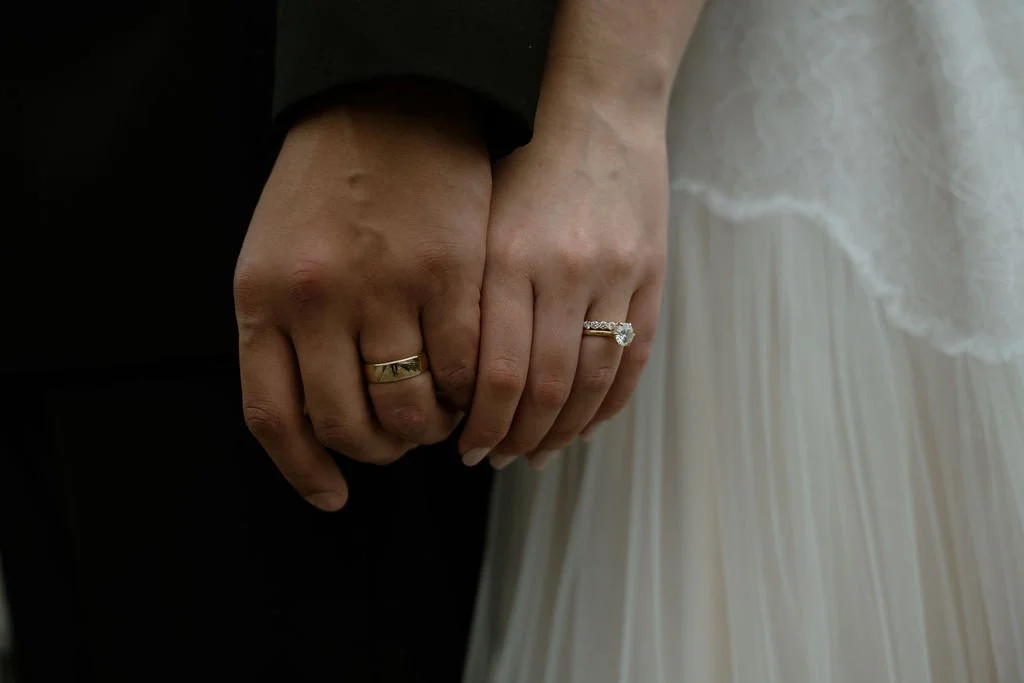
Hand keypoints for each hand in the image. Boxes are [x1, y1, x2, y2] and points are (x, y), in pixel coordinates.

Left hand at [234, 83, 489, 509]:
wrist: (384, 102)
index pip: (274, 418)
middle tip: (400, 442)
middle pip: (346, 423)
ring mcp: (384, 287)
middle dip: (379, 450)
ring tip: (438, 416)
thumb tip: (314, 421)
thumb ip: (279, 334)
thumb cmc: (326, 183)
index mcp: (261, 300)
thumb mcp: (272, 256)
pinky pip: (462, 366)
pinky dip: (467, 391)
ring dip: (426, 429)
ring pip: (409, 407)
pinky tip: (469, 383)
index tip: (333, 496)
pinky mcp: (450, 273)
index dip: (304, 472)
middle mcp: (316, 301)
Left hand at [458, 89, 668, 469]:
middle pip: (545, 387)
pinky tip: (585, 426)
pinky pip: (635, 359)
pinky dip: (610, 404)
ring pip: (593, 382)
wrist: (598, 109)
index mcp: (510, 257)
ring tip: (536, 452)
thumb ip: (470, 293)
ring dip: (563, 430)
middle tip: (494, 458)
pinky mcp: (652, 276)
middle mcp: (565, 270)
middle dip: (516, 437)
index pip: (495, 371)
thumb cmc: (522, 164)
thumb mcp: (479, 218)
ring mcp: (617, 275)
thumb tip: (456, 382)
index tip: (464, 447)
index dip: (481, 424)